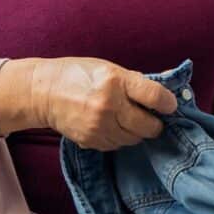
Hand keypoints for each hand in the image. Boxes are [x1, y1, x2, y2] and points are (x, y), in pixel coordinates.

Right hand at [32, 57, 179, 150]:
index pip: (154, 96)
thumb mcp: (110, 68)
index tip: (170, 106)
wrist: (43, 92)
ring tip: (131, 120)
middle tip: (154, 118)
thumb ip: (136, 81)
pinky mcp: (90, 141)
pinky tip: (115, 126)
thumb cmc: (79, 74)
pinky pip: (117, 145)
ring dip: (137, 132)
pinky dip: (121, 138)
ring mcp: (98, 126)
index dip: (168, 103)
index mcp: (116, 81)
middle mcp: (109, 106)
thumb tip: (166, 87)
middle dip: (155, 123)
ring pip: (134, 139)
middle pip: (148, 125)